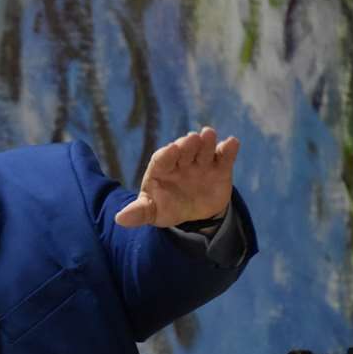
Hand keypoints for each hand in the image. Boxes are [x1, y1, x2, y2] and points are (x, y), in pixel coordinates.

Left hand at [114, 126, 239, 228]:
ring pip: (203, 149)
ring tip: (208, 134)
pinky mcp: (219, 168)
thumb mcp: (152, 212)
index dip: (166, 154)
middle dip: (187, 144)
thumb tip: (119, 219)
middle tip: (192, 138)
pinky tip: (232, 143)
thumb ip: (138, 213)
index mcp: (161, 169)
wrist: (193, 214)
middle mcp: (181, 162)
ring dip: (207, 142)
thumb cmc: (166, 207)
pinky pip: (224, 157)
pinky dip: (228, 149)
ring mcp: (200, 163)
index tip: (171, 150)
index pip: (162, 159)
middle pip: (184, 150)